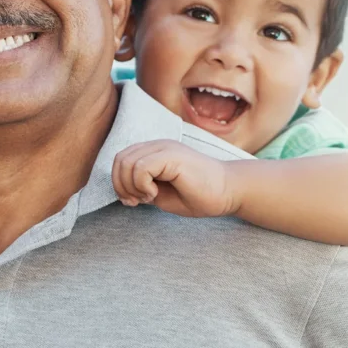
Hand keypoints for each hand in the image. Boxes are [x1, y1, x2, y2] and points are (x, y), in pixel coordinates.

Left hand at [111, 139, 238, 218]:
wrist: (229, 192)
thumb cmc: (198, 195)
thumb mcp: (161, 193)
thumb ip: (140, 187)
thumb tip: (123, 190)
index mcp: (153, 151)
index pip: (121, 160)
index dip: (119, 182)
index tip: (132, 201)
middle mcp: (157, 145)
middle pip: (120, 160)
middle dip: (121, 186)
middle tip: (138, 202)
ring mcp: (165, 147)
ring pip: (127, 163)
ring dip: (131, 186)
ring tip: (149, 197)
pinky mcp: (172, 155)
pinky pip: (141, 168)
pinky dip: (141, 185)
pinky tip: (155, 194)